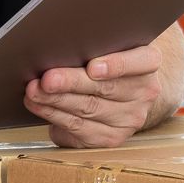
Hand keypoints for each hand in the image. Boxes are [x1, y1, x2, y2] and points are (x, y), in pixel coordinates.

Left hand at [24, 44, 164, 149]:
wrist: (126, 92)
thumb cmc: (110, 61)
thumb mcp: (112, 46)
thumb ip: (96, 44)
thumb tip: (61, 45)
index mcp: (149, 63)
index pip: (142, 61)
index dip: (116, 65)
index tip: (92, 67)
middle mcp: (144, 92)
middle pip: (105, 88)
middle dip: (71, 83)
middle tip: (47, 79)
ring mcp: (130, 118)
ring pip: (88, 109)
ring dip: (56, 101)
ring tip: (34, 92)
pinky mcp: (112, 138)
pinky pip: (78, 128)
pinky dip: (54, 115)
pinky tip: (39, 106)